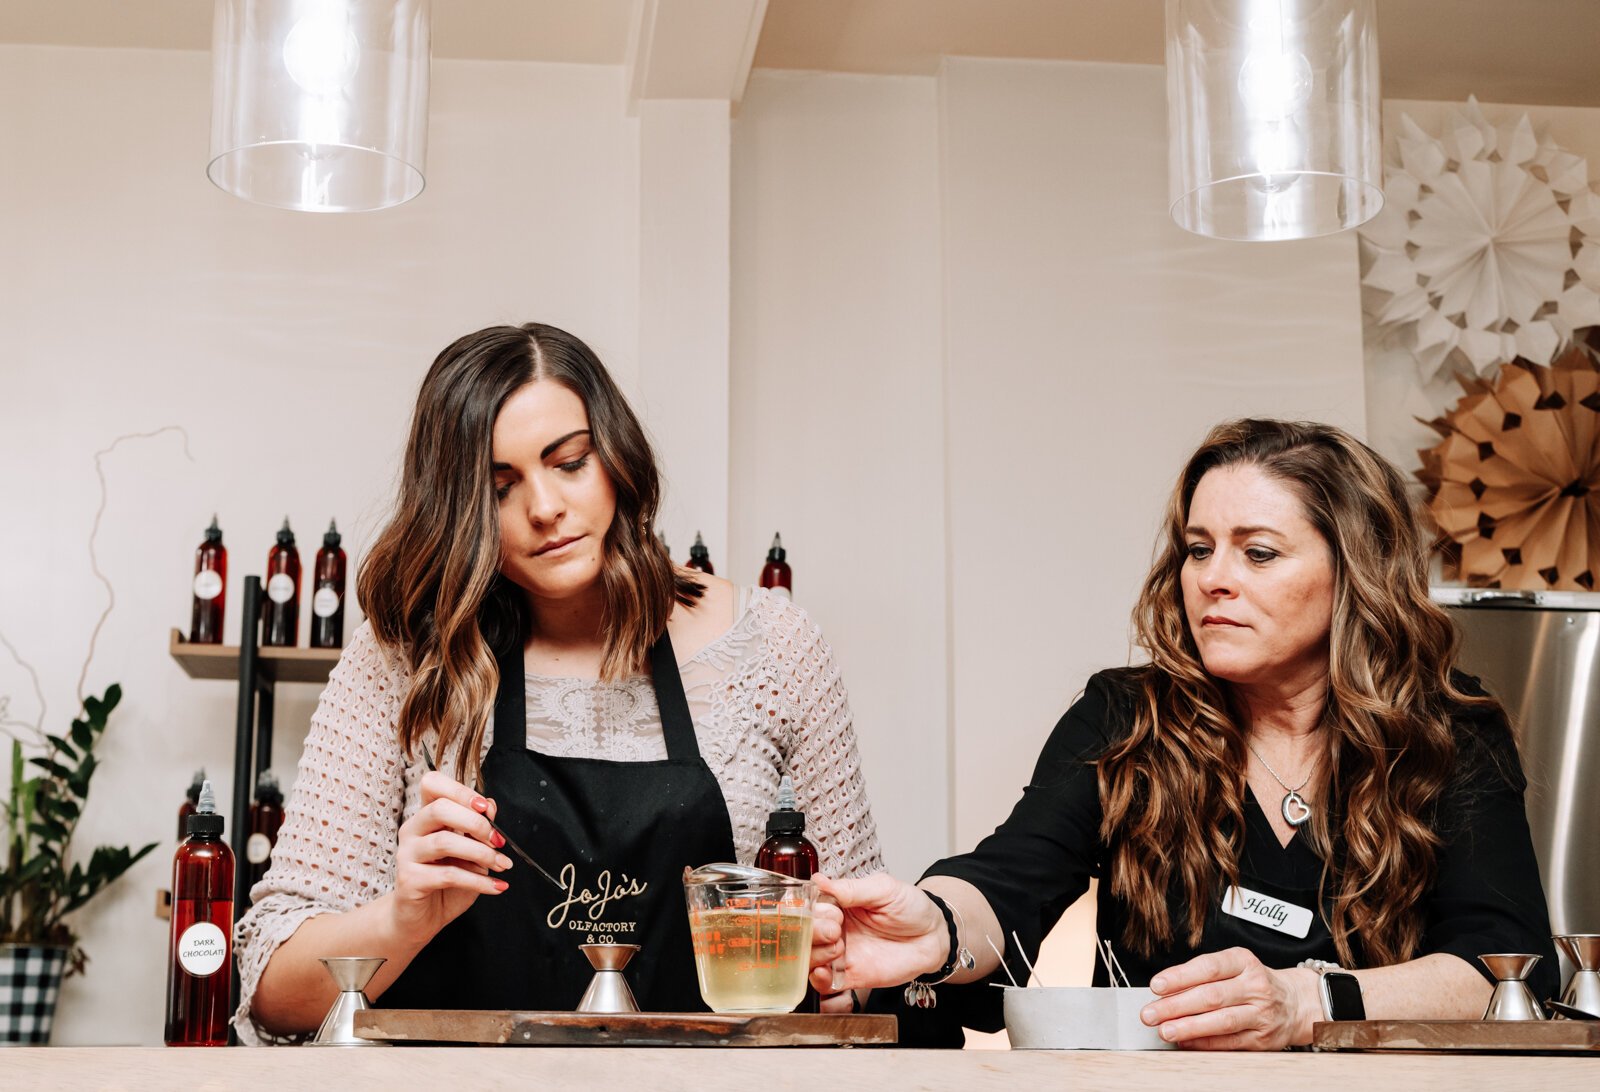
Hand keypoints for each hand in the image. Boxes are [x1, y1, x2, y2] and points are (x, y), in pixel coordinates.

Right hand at [388, 770, 512, 944]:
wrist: (421, 918)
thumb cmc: (446, 880)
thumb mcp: (469, 850)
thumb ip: (477, 827)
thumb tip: (490, 806)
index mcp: (426, 816)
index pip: (432, 784)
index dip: (460, 791)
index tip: (485, 808)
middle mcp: (412, 830)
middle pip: (439, 809)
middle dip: (476, 823)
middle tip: (498, 841)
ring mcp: (407, 855)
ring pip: (445, 842)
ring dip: (481, 853)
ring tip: (501, 865)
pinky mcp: (409, 880)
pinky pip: (448, 875)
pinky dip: (478, 881)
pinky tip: (495, 885)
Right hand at [806, 873, 947, 994]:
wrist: (933, 936)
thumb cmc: (911, 907)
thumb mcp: (883, 889)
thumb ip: (850, 889)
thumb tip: (818, 880)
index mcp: (837, 905)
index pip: (809, 908)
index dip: (813, 912)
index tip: (831, 912)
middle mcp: (834, 930)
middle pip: (804, 935)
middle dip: (813, 933)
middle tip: (835, 930)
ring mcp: (840, 954)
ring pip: (808, 959)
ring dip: (816, 954)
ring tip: (838, 948)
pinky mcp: (850, 976)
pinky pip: (825, 983)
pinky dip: (818, 980)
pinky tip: (824, 972)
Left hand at [1140, 947, 1318, 1049]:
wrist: (1296, 1003)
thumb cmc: (1254, 982)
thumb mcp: (1234, 966)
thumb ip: (1202, 975)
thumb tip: (1164, 991)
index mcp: (1244, 962)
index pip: (1208, 967)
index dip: (1180, 977)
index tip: (1156, 985)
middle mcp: (1254, 986)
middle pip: (1211, 996)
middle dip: (1175, 1006)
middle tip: (1150, 1013)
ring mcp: (1261, 1014)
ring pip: (1221, 1021)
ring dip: (1188, 1027)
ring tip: (1165, 1030)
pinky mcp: (1263, 1038)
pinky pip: (1229, 1042)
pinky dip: (1204, 1043)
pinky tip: (1185, 1042)